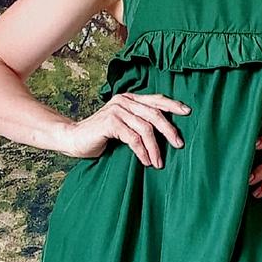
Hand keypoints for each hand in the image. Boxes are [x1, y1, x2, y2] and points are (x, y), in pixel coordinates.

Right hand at [59, 91, 191, 164]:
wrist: (73, 139)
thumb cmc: (100, 136)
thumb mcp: (123, 126)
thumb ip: (138, 123)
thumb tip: (166, 134)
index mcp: (129, 98)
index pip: (156, 99)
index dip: (173, 105)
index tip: (188, 112)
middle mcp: (124, 100)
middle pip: (155, 113)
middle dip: (169, 130)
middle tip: (179, 144)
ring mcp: (116, 110)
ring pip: (145, 128)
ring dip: (155, 148)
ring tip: (160, 163)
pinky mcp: (110, 123)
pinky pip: (133, 138)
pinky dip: (142, 151)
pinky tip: (147, 162)